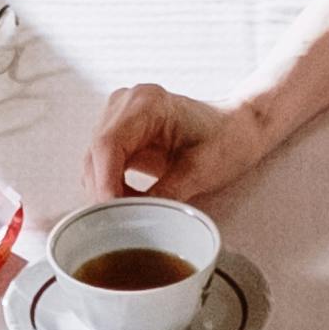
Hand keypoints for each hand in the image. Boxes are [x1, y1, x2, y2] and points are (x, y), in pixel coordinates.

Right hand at [87, 79, 264, 208]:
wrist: (234, 129)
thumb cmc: (226, 140)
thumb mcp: (202, 170)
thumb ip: (167, 193)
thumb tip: (136, 218)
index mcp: (148, 103)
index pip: (109, 144)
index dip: (104, 182)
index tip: (111, 214)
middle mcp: (125, 103)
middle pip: (96, 154)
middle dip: (103, 193)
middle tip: (119, 226)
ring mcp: (117, 117)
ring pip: (94, 163)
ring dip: (105, 193)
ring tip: (128, 218)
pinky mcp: (118, 134)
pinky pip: (102, 166)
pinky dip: (111, 189)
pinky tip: (130, 205)